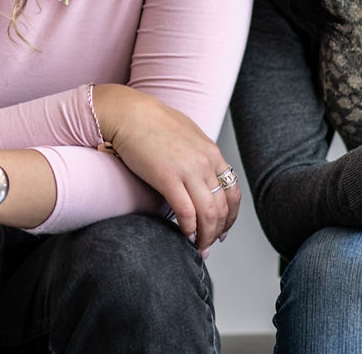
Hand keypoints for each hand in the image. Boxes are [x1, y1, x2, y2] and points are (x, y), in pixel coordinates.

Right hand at [93, 83, 239, 251]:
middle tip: (209, 246)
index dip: (230, 216)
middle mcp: (205, 162)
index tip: (222, 229)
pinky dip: (188, 229)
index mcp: (212, 152)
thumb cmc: (152, 122)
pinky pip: (186, 212)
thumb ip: (199, 155)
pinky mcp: (167, 178)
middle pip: (222, 207)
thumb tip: (201, 175)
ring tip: (198, 248)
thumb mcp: (187, 135)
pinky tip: (184, 235)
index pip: (232, 191)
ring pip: (208, 214)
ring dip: (205, 236)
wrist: (129, 113)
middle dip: (218, 231)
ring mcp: (188, 170)